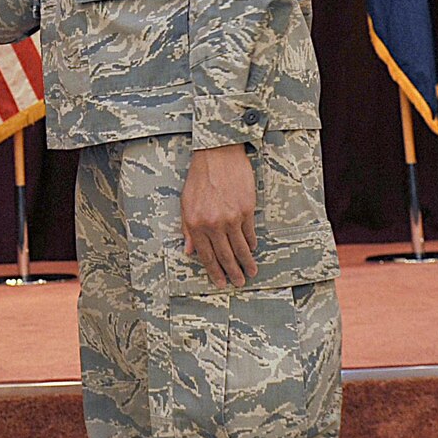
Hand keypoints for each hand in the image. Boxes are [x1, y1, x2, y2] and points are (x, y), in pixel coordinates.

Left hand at [182, 144, 257, 288]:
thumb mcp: (185, 203)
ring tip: (250, 272)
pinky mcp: (246, 209)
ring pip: (240, 248)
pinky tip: (252, 249)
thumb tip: (189, 251)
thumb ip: (187, 229)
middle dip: (232, 272)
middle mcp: (214, 224)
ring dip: (246, 263)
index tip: (221, 282)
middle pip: (225, 256)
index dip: (214, 272)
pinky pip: (249, 233)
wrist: (217, 154)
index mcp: (196, 224)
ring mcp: (232, 217)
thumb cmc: (199, 177)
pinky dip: (250, 243)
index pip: (207, 255)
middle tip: (239, 283)